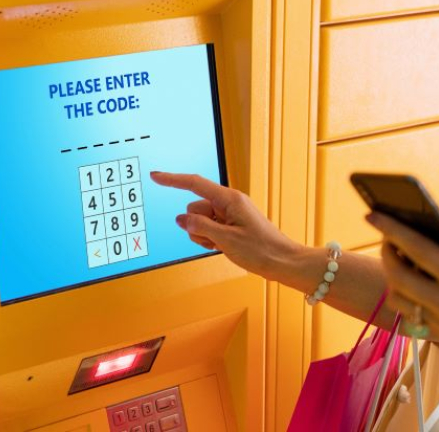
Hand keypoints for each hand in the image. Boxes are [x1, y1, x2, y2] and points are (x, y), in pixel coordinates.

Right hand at [149, 171, 299, 277]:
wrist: (282, 262)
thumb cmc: (261, 250)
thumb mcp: (226, 240)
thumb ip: (200, 227)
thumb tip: (181, 219)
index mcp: (229, 199)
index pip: (194, 184)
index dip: (172, 180)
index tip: (155, 176)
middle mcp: (228, 203)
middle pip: (194, 209)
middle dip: (197, 226)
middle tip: (216, 241)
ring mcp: (229, 214)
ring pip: (199, 222)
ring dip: (204, 236)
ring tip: (223, 245)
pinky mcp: (229, 225)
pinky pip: (208, 229)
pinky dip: (210, 239)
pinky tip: (224, 247)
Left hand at [369, 213, 438, 378]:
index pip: (417, 250)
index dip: (392, 229)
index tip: (373, 214)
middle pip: (398, 277)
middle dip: (386, 252)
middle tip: (387, 236)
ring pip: (399, 301)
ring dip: (392, 278)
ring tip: (400, 260)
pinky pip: (410, 320)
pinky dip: (404, 301)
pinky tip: (413, 285)